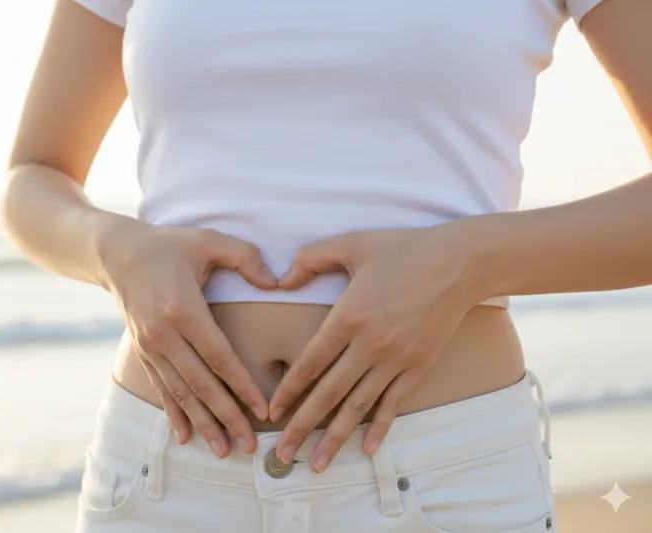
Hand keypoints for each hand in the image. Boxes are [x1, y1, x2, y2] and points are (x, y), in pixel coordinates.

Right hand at [97, 219, 277, 457]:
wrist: (116, 253)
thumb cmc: (169, 245)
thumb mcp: (208, 240)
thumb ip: (245, 257)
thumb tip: (275, 281)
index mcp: (184, 309)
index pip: (220, 357)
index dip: (242, 387)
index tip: (264, 412)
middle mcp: (164, 334)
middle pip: (202, 384)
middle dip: (228, 418)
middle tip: (250, 447)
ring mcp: (151, 346)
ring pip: (181, 393)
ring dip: (203, 424)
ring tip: (225, 451)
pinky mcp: (143, 351)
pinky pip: (162, 388)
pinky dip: (174, 413)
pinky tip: (185, 437)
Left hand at [269, 225, 479, 471]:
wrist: (461, 262)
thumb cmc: (403, 249)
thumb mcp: (351, 243)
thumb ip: (310, 258)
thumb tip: (281, 281)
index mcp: (348, 316)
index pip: (310, 363)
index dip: (289, 391)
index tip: (272, 413)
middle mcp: (369, 345)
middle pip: (328, 394)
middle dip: (302, 427)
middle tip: (283, 454)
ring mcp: (396, 359)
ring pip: (358, 406)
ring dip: (336, 438)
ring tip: (316, 465)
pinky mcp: (419, 366)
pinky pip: (394, 404)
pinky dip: (380, 428)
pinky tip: (367, 449)